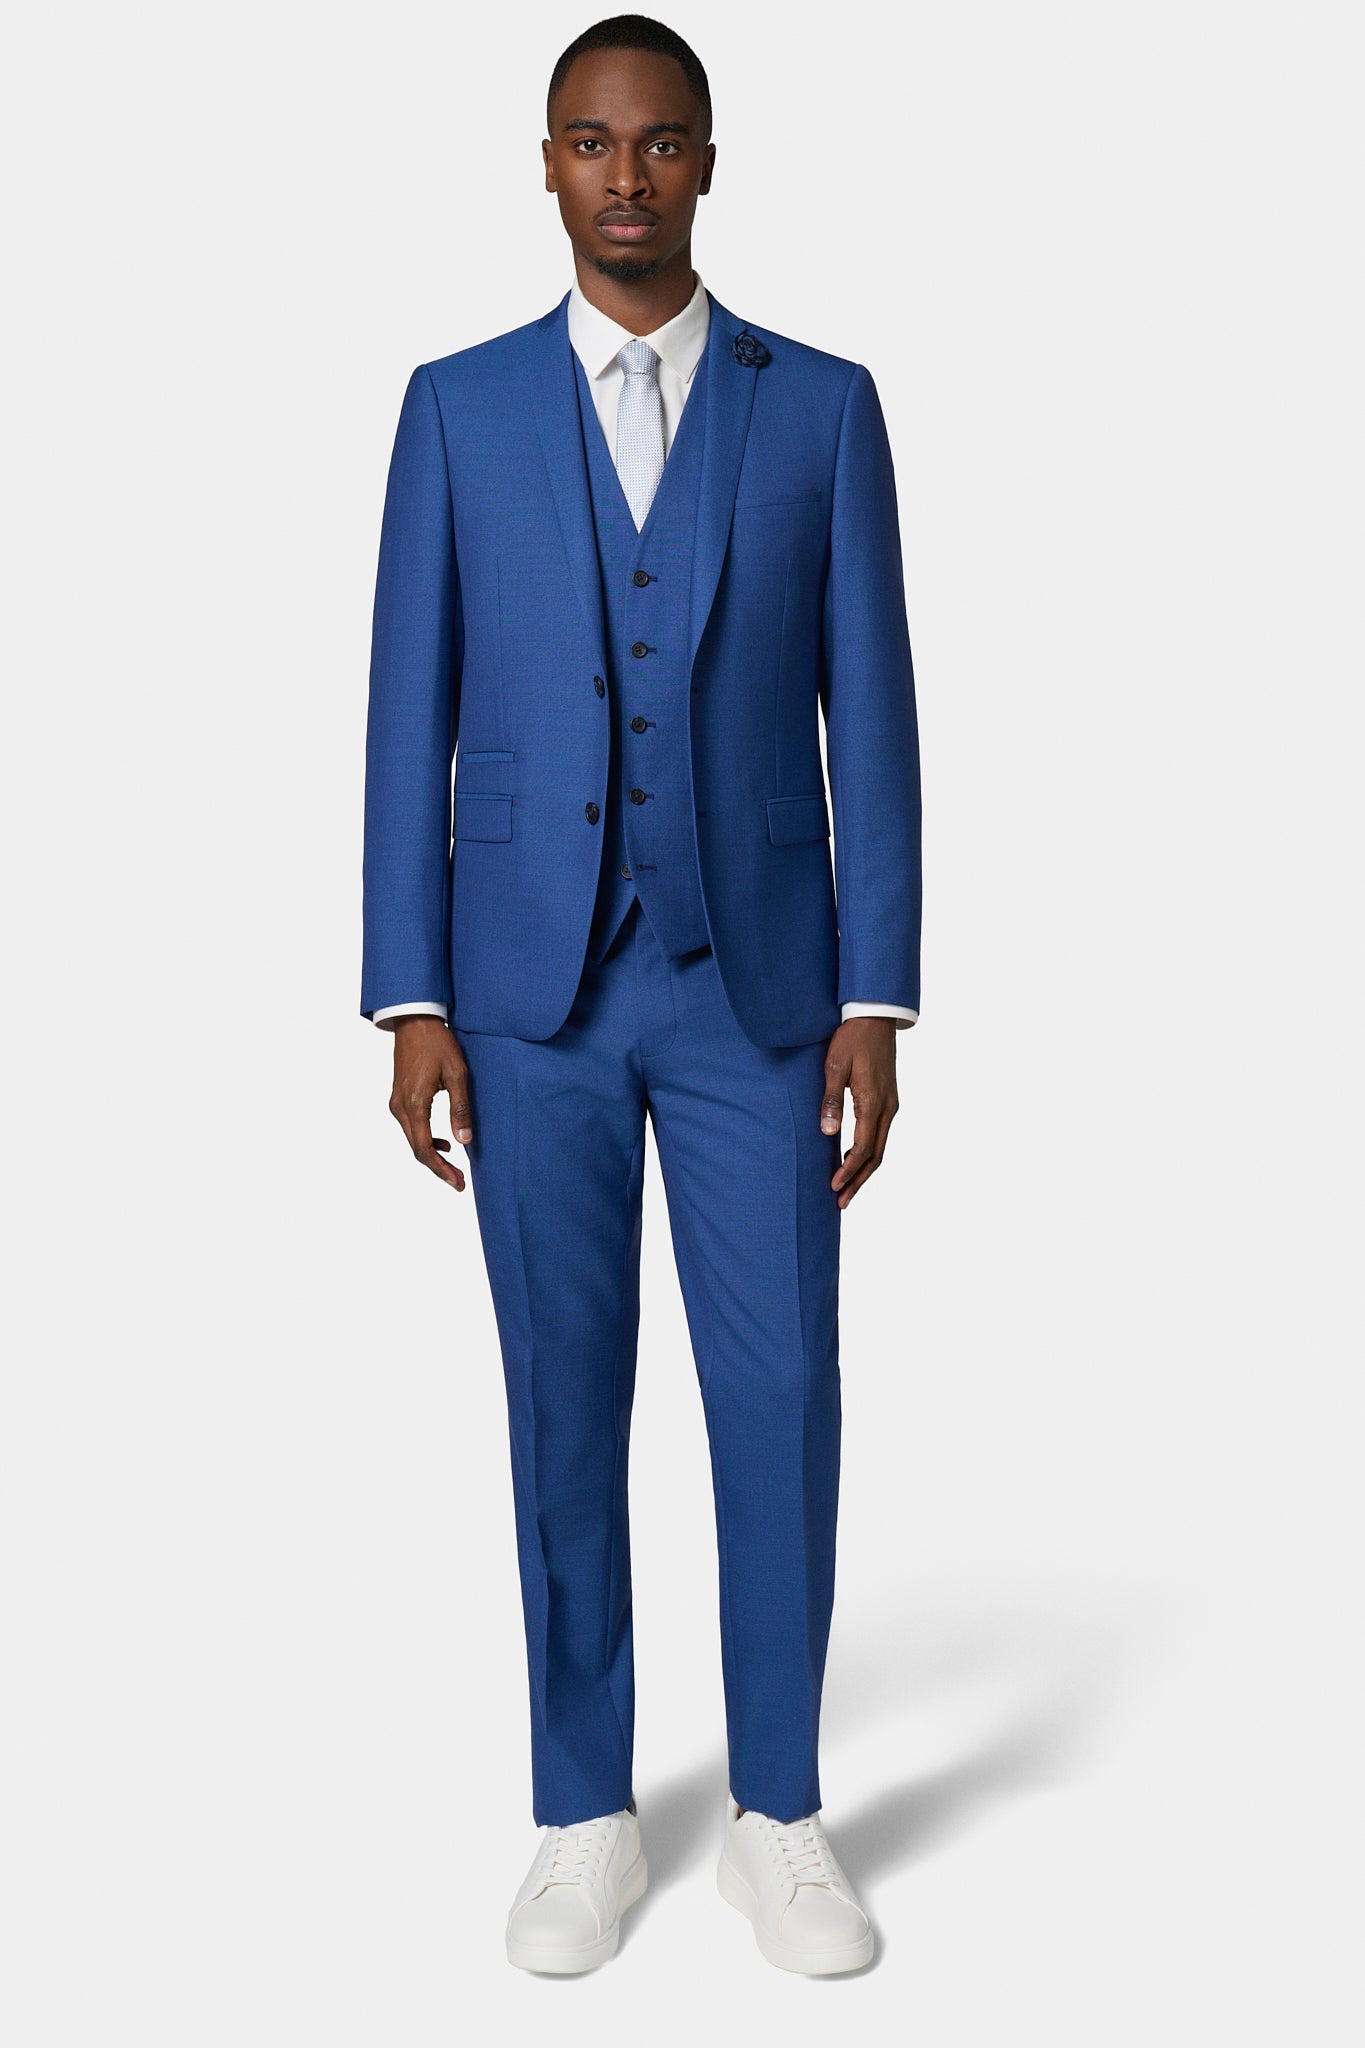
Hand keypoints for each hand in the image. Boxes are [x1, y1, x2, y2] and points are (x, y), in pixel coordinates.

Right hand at [386, 1016, 472, 1191]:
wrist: (414, 1022)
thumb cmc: (438, 1044)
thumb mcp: (457, 1074)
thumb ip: (461, 1108)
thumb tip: (464, 1141)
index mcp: (415, 1104)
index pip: (425, 1149)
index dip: (441, 1169)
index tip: (458, 1183)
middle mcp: (400, 1108)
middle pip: (417, 1149)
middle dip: (438, 1168)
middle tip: (459, 1181)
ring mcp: (396, 1103)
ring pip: (413, 1140)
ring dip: (432, 1155)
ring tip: (454, 1166)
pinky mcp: (398, 1097)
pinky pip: (411, 1127)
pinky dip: (426, 1139)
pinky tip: (443, 1141)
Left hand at [821, 1017, 898, 1207]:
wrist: (874, 1016)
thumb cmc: (851, 1039)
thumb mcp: (834, 1067)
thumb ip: (831, 1100)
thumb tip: (829, 1133)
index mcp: (873, 1102)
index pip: (863, 1148)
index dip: (849, 1171)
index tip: (834, 1187)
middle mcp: (887, 1108)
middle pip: (876, 1156)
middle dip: (858, 1181)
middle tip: (841, 1202)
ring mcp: (890, 1105)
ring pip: (880, 1148)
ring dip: (864, 1170)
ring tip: (847, 1189)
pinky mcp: (888, 1100)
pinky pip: (880, 1135)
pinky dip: (869, 1153)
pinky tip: (854, 1159)